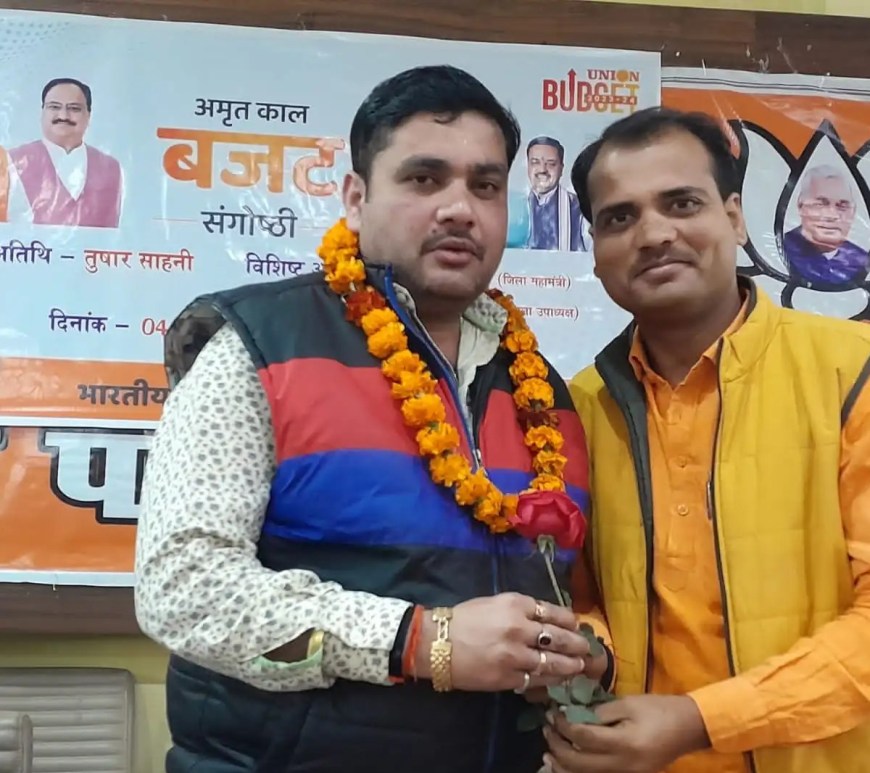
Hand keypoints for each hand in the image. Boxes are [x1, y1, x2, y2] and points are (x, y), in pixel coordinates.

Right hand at [415, 593, 589, 692]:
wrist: (436, 643)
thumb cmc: (464, 619)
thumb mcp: (495, 603)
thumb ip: (522, 610)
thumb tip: (549, 619)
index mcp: (516, 604)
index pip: (554, 612)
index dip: (569, 621)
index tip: (576, 625)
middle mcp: (519, 628)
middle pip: (559, 637)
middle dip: (577, 644)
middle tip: (586, 648)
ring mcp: (515, 655)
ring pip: (553, 661)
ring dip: (570, 665)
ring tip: (579, 666)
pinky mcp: (508, 677)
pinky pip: (537, 680)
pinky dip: (551, 680)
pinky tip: (559, 679)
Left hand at [542, 694, 709, 772]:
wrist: (689, 728)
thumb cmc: (659, 710)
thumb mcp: (628, 703)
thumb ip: (599, 711)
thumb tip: (573, 715)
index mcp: (624, 743)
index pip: (582, 737)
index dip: (563, 724)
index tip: (552, 712)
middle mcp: (622, 766)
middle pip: (578, 763)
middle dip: (557, 746)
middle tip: (546, 728)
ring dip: (563, 764)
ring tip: (549, 749)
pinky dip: (578, 770)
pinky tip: (567, 761)